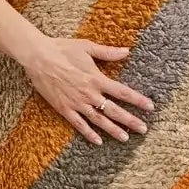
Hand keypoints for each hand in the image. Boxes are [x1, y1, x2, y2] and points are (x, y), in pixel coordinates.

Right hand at [19, 29, 154, 142]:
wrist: (38, 57)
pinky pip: (79, 124)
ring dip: (113, 130)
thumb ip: (108, 52)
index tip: (150, 107)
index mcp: (96, 78)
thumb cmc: (62, 49)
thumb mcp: (87, 47)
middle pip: (114, 110)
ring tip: (125, 138)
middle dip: (130, 120)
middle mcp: (89, 94)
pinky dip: (89, 133)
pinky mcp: (64, 109)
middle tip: (143, 129)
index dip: (137, 100)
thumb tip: (127, 51)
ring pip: (99, 121)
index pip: (122, 92)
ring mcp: (77, 103)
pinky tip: (98, 141)